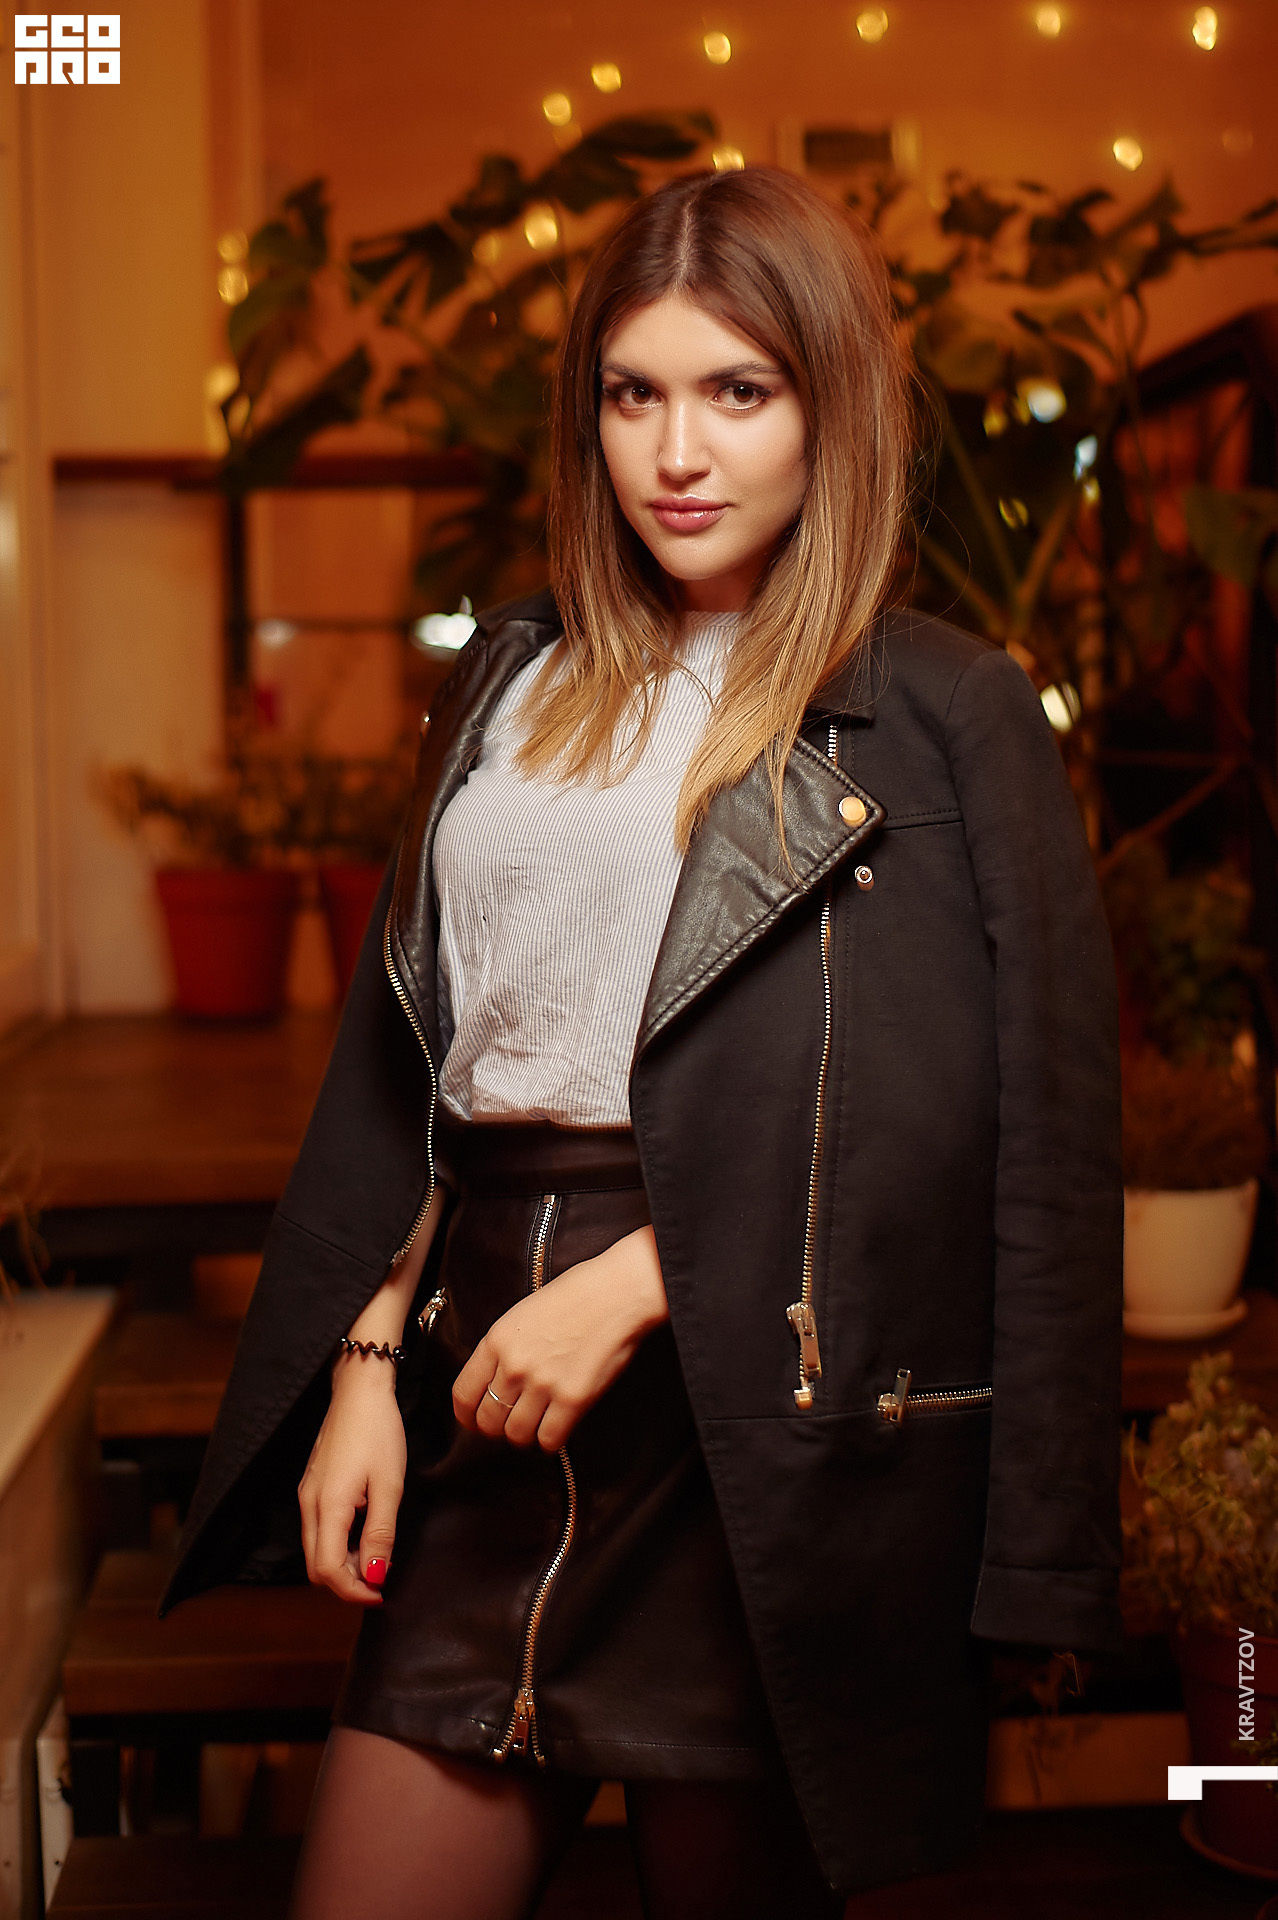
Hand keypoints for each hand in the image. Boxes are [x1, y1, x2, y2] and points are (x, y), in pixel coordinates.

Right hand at [298, 1356, 406, 1604]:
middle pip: (316, 1566)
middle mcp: (309, 1504)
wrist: (359, 1391)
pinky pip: (319, 1530)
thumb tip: (377, 1575)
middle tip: (382, 1579)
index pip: (328, 1570)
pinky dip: (339, 1544)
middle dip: (348, 1582)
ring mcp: (307, 1494)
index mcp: (327, 1506)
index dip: (354, 1591)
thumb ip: (381, 1533)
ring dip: (344, 1564)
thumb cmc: (378, 1432)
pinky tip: (366, 1534)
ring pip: (315, 1549)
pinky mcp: (312, 1486)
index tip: (381, 1594)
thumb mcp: (389, 1485)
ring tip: (379, 1556)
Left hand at [453, 1226, 667, 1452]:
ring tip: (536, 1426)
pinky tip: (557, 1429)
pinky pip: (549, 1439)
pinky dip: (550, 1442)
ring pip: (516, 1435)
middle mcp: (514, 1365)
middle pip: (488, 1421)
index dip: (467, 1417)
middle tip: (510, 1426)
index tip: (475, 1422)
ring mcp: (543, 1383)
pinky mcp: (573, 1399)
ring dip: (525, 1437)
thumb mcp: (523, 1315)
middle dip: (496, 1430)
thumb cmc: (576, 1296)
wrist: (618, 1292)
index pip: (463, 1395)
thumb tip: (496, 1383)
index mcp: (497, 1341)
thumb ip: (504, 1349)